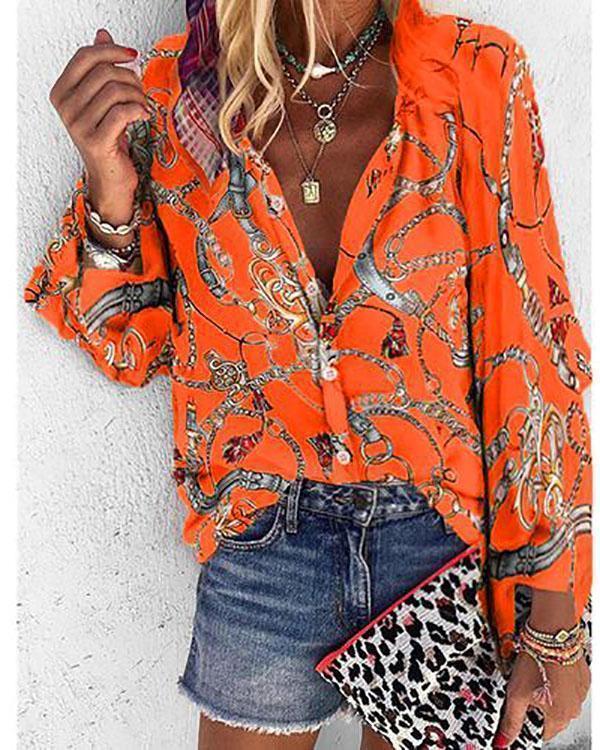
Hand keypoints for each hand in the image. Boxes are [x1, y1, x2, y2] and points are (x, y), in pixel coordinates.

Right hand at [49, 28, 150, 224]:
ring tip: (142, 106)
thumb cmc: (110, 138)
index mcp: (62, 92)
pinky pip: (122, 112)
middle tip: (141, 92)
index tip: (134, 57)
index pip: (85, 56)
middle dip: (130, 78)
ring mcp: (78, 126)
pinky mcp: (96, 142)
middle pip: (104, 73)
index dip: (113, 52)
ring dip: (137, 95)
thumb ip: (101, 68)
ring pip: (115, 91)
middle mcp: (65, 108)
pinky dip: (138, 110)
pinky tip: (143, 116)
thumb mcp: (104, 99)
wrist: (111, 178)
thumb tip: (103, 34)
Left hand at [493, 651, 589, 746]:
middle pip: (552, 718)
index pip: (542, 733)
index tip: (519, 709)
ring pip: (561, 702)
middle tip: (526, 687)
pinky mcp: (582, 678)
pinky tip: (547, 669)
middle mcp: (574, 708)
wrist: (551, 633)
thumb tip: (504, 741)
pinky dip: (558, 683)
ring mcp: (580, 693)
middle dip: (538, 707)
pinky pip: (569, 688)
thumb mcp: (516, 693)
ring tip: (536, 675)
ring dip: (549, 694)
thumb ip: (511, 721)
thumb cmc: (535, 659)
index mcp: (560, 716)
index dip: (527, 722)